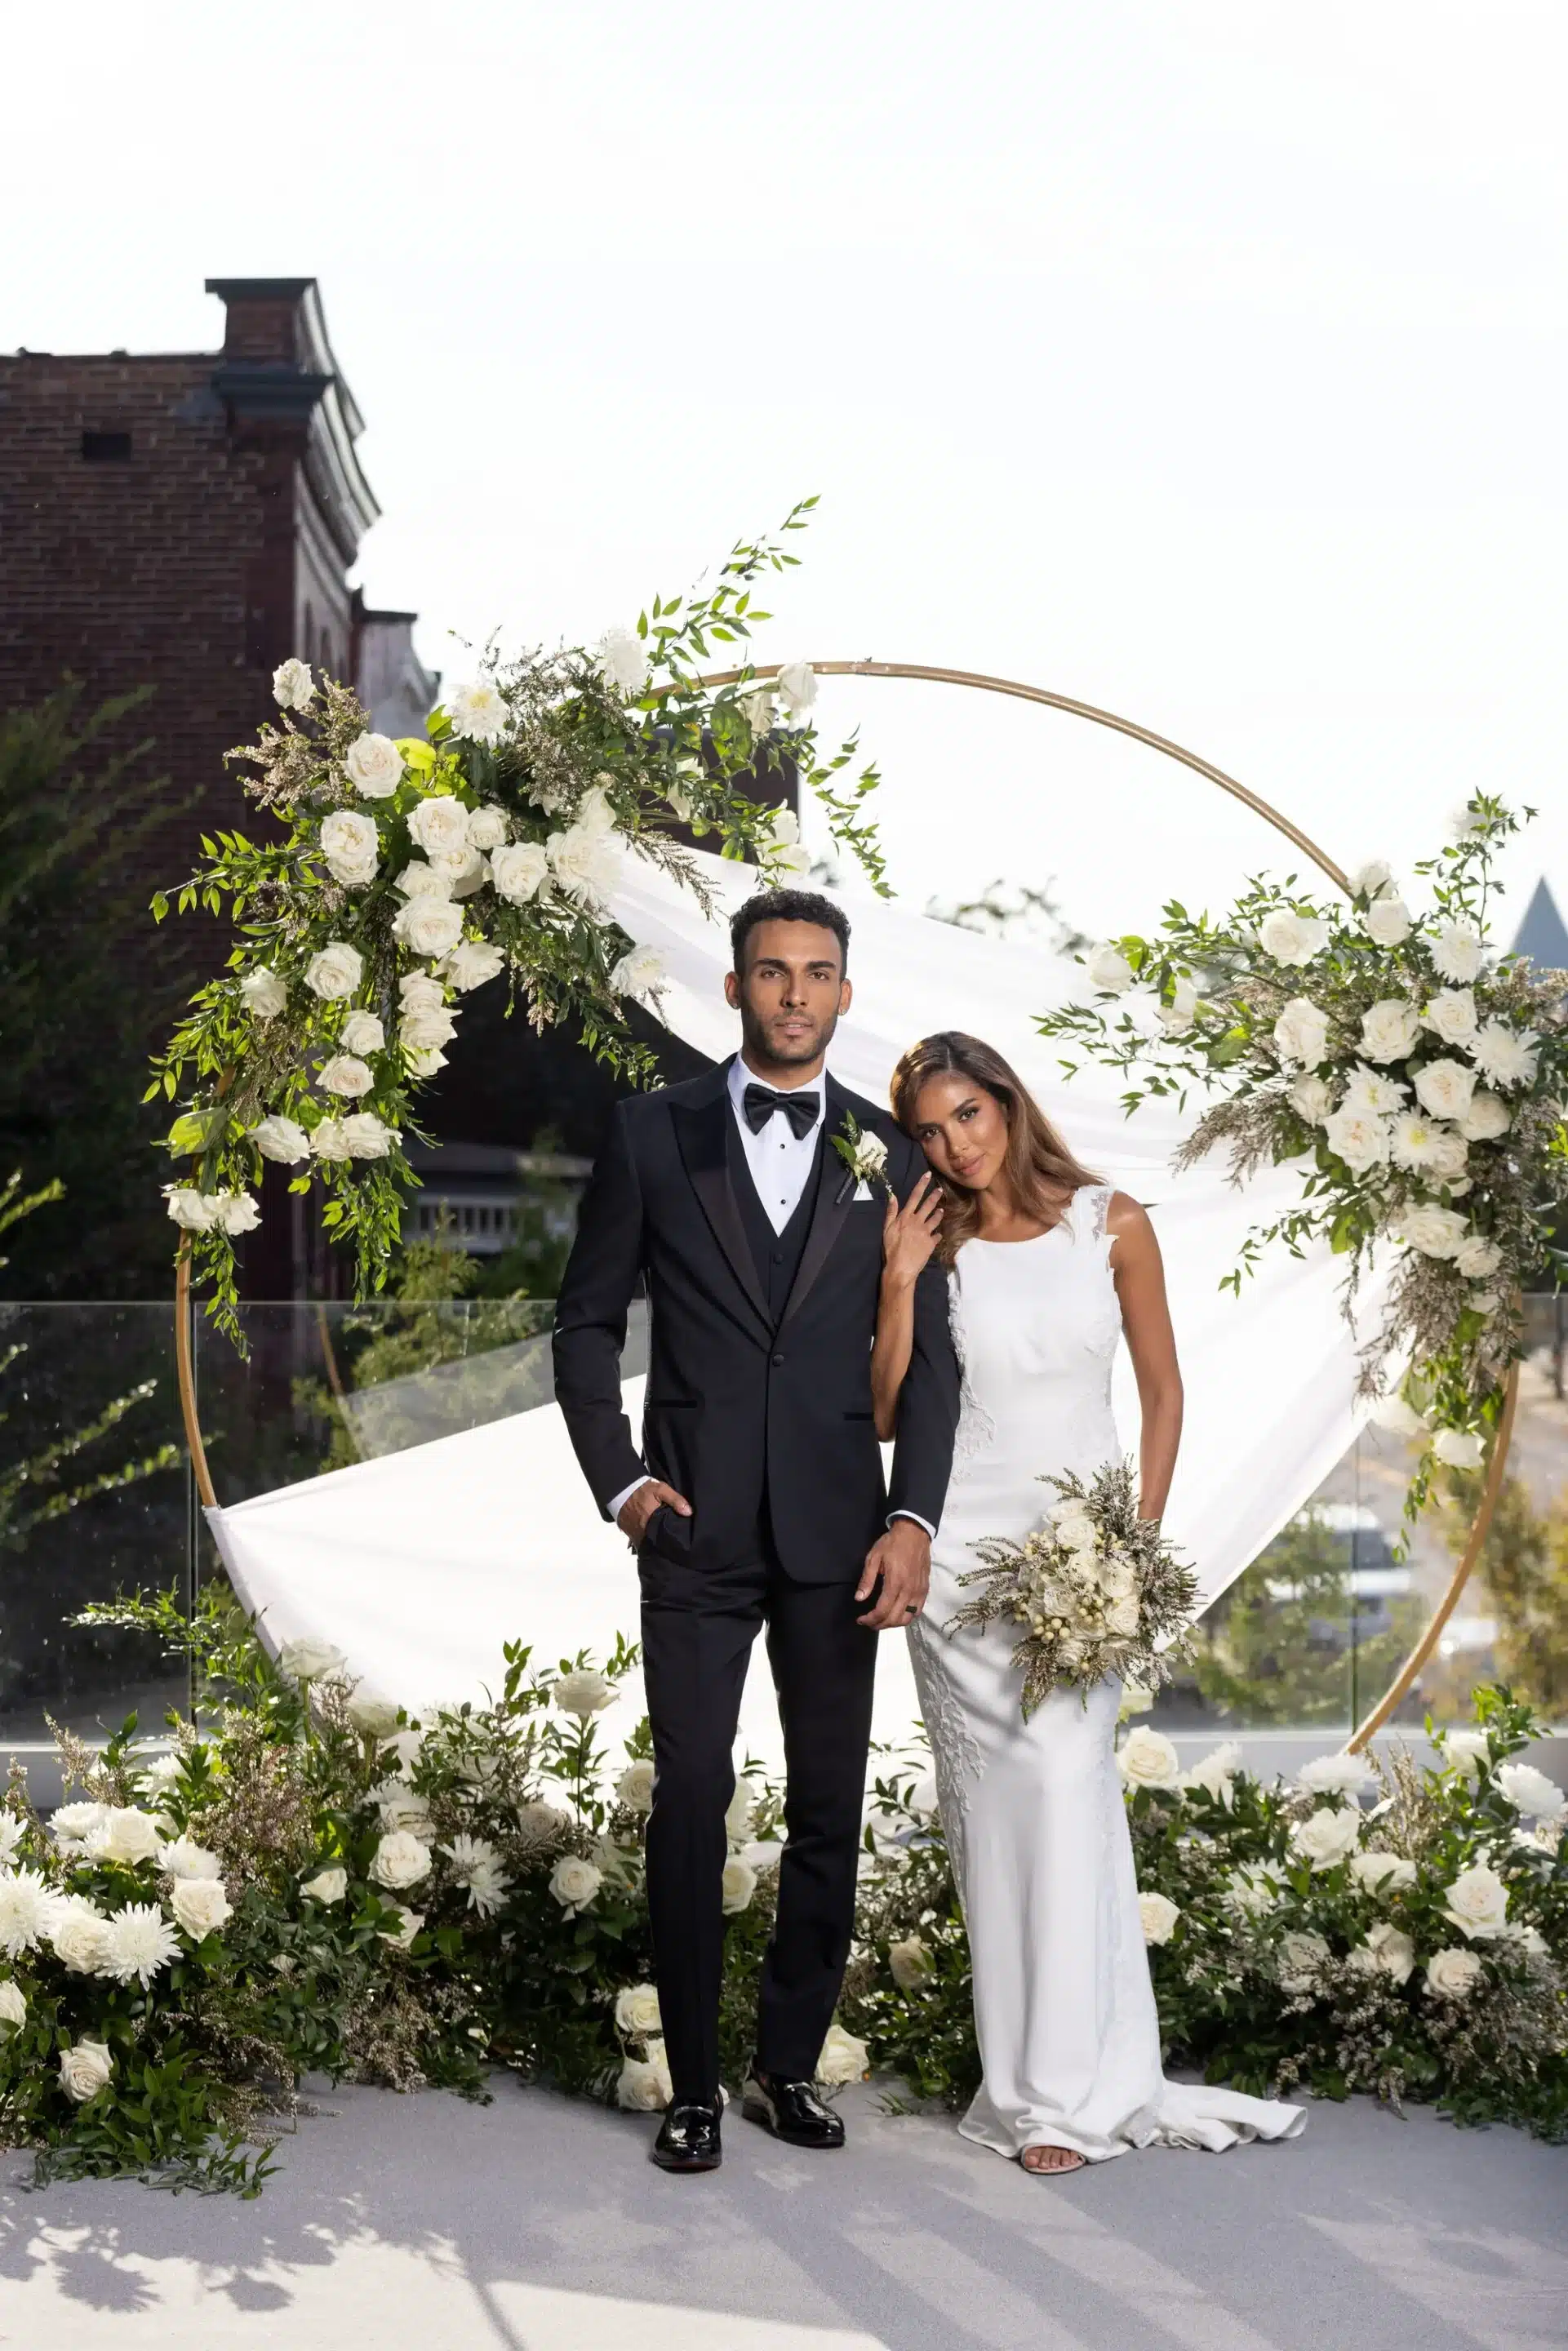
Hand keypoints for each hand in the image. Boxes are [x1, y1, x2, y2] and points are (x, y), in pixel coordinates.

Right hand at [617, 1480, 690, 1547]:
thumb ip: (675, 1500)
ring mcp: (632, 1532)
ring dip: (651, 1544)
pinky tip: (648, 1539)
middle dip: (661, 1544)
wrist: (621, 1487)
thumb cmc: (643, 1489)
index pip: (663, 1538)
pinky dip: (642, 1540)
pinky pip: (636, 1541)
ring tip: (660, 1544)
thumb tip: (689, 1512)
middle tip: (670, 1544)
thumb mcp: (661, 1489)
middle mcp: (641, 1530)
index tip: (677, 1543)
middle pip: (654, 1543)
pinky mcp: (626, 1531)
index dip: (669, 1542)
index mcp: (651, 1521)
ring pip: (644, 1543)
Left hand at [855, 1517, 930, 1629]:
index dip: (870, 1619)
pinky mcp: (925, 1590)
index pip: (882, 1611)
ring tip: (882, 1620)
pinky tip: (897, 1613)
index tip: (860, 1620)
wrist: (915, 1533)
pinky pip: (917, 1611)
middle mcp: (909, 1590)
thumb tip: (859, 1598)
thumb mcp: (874, 1557)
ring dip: (893, 1624)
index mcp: (895, 1582)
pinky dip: (906, 1617)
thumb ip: (867, 1580)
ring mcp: (919, 1591)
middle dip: (879, 1625)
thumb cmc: (892, 1543)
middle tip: (869, 1622)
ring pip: (907, 1618)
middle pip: (894, 1619)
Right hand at [882, 1171, 943, 1290]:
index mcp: (906, 1217)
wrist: (901, 1267)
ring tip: (941, 1210)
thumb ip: (891, 1212)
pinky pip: (937, 1236)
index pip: (914, 1196)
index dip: (921, 1185)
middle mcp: (918, 1222)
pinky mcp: (931, 1243)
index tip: (928, 1176)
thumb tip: (892, 1196)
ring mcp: (926, 1232)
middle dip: (935, 1196)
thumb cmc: (890, 1249)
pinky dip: (937, 1234)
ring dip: (939, 1213)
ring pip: (935, 1219)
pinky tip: (938, 1234)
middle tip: (940, 1189)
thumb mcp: (886, 1229)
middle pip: (928, 1205)